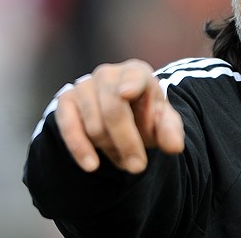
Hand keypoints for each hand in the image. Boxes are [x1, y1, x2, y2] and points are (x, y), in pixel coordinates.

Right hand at [55, 59, 184, 173]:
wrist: (121, 113)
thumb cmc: (145, 115)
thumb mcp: (163, 122)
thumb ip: (170, 131)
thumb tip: (175, 147)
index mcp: (136, 73)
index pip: (134, 77)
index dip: (130, 85)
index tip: (125, 94)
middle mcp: (108, 74)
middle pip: (113, 109)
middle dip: (126, 141)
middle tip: (138, 167)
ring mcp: (84, 85)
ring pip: (94, 125)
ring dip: (110, 149)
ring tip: (124, 160)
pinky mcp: (66, 101)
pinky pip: (68, 126)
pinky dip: (79, 148)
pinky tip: (92, 165)